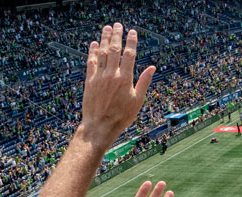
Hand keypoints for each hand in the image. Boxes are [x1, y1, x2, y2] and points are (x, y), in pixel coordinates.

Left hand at [79, 24, 155, 145]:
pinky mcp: (89, 81)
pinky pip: (91, 63)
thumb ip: (144, 82)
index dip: (131, 42)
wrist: (99, 127)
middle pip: (114, 50)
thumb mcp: (137, 101)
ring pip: (102, 53)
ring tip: (107, 28)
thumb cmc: (121, 117)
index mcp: (125, 79)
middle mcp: (112, 75)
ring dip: (105, 39)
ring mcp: (99, 77)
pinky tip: (94, 44)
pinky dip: (92, 52)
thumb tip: (152, 67)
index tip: (132, 32)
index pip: (129, 55)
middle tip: (118, 25)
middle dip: (117, 35)